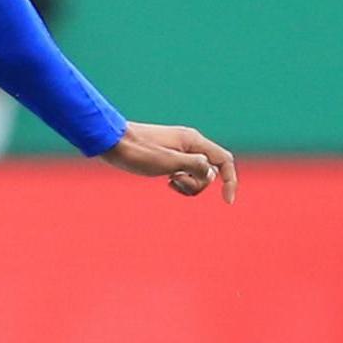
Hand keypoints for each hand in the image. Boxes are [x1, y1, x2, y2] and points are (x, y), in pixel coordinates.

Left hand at [104, 122, 235, 201]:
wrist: (112, 141)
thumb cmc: (138, 152)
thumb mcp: (168, 163)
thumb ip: (194, 166)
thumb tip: (211, 174)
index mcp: (193, 141)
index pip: (224, 160)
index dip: (230, 180)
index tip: (227, 201)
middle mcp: (190, 143)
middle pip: (211, 170)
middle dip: (198, 185)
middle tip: (175, 182)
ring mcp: (180, 150)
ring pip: (197, 174)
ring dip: (188, 185)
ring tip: (168, 181)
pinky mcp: (170, 157)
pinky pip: (185, 174)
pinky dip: (179, 182)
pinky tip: (165, 181)